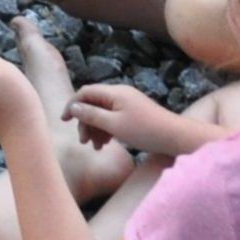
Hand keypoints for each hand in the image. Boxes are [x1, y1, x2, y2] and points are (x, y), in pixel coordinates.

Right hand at [65, 82, 197, 158]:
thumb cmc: (145, 131)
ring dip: (96, 128)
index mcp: (114, 92)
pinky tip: (106, 144)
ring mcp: (128, 103)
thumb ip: (92, 115)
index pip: (85, 92)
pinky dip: (106, 129)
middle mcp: (120, 94)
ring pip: (103, 112)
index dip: (72, 105)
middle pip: (93, 103)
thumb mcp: (114, 125)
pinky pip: (113, 118)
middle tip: (84, 142)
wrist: (176, 137)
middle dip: (85, 122)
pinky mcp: (134, 113)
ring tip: (96, 147)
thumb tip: (73, 107)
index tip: (64, 121)